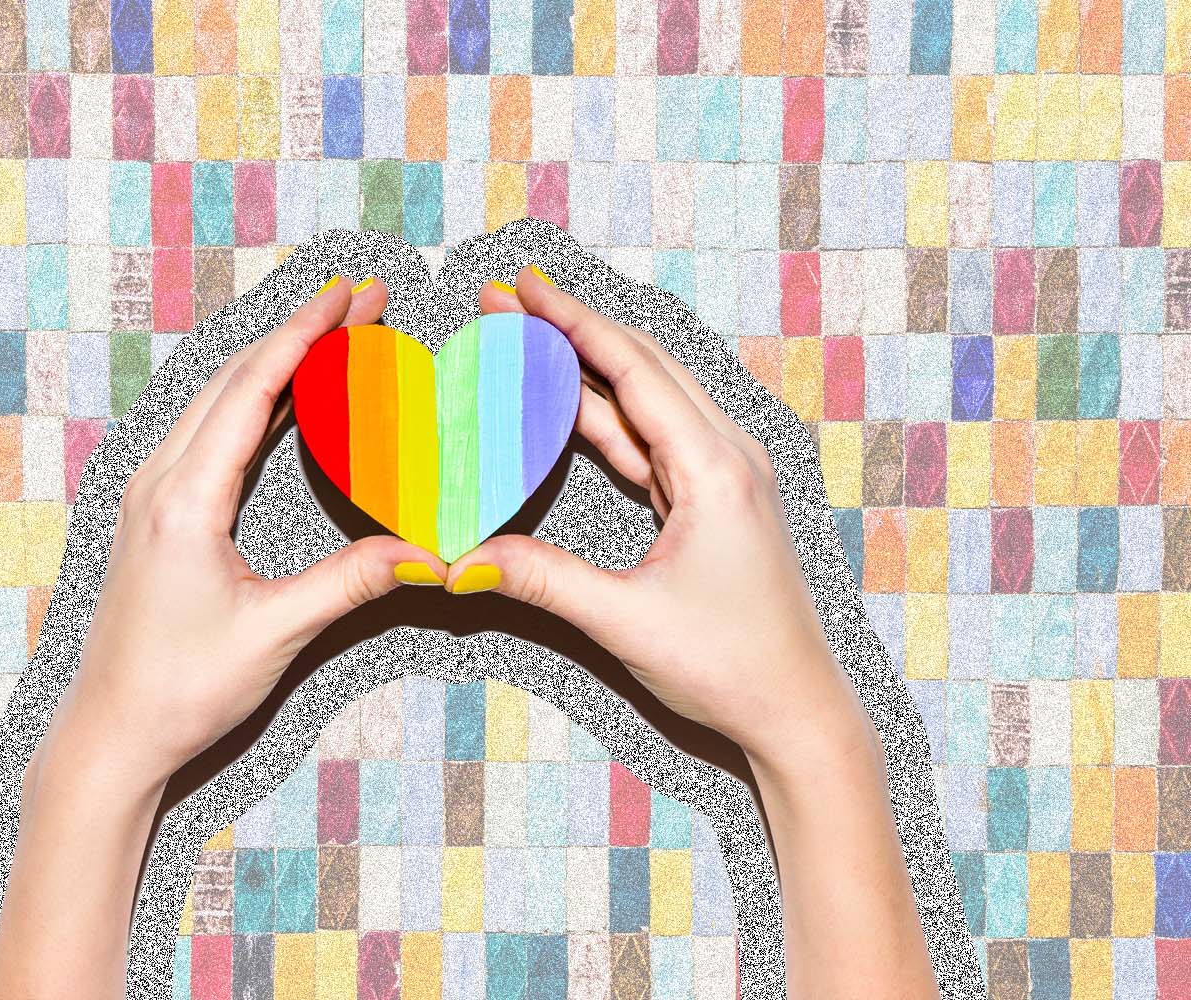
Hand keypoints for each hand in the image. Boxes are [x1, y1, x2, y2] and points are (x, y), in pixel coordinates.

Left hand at [50, 275, 450, 787]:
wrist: (111, 734)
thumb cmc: (180, 688)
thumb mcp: (276, 633)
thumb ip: (352, 583)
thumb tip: (432, 556)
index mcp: (184, 500)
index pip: (251, 389)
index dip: (306, 335)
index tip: (351, 296)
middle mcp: (158, 483)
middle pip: (233, 378)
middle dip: (300, 333)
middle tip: (362, 302)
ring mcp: (149, 496)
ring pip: (216, 400)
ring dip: (275, 362)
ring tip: (335, 336)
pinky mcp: (153, 515)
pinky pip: (206, 433)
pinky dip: (253, 401)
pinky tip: (285, 400)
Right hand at [464, 266, 871, 768]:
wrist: (797, 710)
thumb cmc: (730, 665)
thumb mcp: (625, 620)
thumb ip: (541, 580)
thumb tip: (457, 563)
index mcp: (715, 468)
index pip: (633, 368)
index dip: (572, 320)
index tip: (524, 285)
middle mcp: (727, 456)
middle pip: (642, 365)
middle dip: (572, 329)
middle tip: (507, 303)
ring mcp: (724, 476)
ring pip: (648, 399)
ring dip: (587, 368)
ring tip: (524, 344)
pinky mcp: (714, 501)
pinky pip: (653, 439)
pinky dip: (607, 415)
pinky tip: (568, 405)